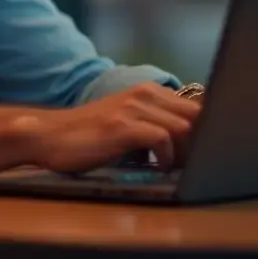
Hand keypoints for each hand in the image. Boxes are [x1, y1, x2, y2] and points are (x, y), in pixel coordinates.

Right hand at [29, 82, 201, 174]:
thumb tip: (192, 144)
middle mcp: (143, 94)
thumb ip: (156, 123)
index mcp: (148, 91)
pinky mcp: (122, 126)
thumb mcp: (127, 122)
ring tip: (174, 167)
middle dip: (201, 142)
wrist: (49, 136)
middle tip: (192, 164)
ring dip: (185, 153)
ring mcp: (132, 109)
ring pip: (183, 127)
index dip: (208, 129)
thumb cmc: (90, 136)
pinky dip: (165, 157)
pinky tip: (156, 166)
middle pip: (197, 115)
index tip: (205, 150)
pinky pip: (161, 139)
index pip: (197, 105)